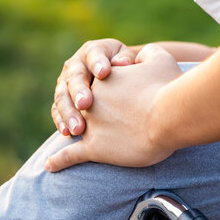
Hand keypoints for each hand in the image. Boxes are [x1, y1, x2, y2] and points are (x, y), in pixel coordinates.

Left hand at [45, 44, 182, 171]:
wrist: (169, 114)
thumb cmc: (167, 87)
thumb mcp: (160, 59)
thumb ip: (148, 54)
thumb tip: (143, 55)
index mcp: (103, 80)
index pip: (99, 86)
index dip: (108, 93)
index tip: (121, 99)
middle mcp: (90, 100)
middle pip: (84, 107)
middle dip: (84, 111)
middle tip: (105, 118)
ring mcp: (89, 124)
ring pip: (75, 128)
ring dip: (71, 131)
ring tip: (70, 136)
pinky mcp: (93, 147)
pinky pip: (70, 154)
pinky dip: (59, 160)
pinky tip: (50, 166)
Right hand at [52, 39, 136, 135]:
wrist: (122, 83)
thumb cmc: (130, 71)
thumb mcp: (132, 61)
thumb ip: (128, 60)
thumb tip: (123, 63)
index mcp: (93, 51)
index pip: (94, 54)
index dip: (97, 63)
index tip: (104, 73)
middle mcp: (75, 65)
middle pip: (74, 77)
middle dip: (78, 91)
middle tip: (85, 103)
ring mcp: (66, 84)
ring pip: (62, 96)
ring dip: (69, 112)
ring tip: (78, 128)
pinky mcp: (62, 101)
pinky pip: (57, 111)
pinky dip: (61, 121)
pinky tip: (67, 132)